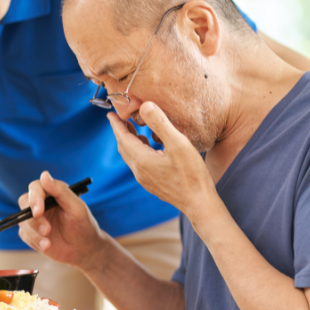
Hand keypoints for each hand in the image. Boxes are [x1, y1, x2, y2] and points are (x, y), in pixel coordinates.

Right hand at [17, 171, 106, 270]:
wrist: (84, 249)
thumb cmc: (84, 225)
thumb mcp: (77, 208)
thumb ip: (61, 191)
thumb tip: (44, 175)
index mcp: (52, 192)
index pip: (36, 188)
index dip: (35, 198)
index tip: (39, 212)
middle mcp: (41, 203)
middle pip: (24, 202)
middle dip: (33, 218)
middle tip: (47, 230)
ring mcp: (35, 218)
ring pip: (22, 220)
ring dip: (34, 233)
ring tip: (48, 243)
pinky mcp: (31, 233)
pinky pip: (24, 235)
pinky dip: (34, 241)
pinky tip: (47, 246)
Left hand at [106, 102, 217, 222]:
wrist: (200, 204)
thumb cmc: (192, 175)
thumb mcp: (178, 144)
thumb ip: (160, 123)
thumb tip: (145, 105)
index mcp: (142, 160)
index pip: (122, 138)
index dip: (116, 125)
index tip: (110, 114)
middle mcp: (139, 171)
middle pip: (124, 148)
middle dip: (121, 132)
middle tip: (121, 119)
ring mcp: (145, 180)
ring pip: (131, 157)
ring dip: (130, 142)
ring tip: (134, 130)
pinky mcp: (153, 184)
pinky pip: (139, 164)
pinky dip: (139, 152)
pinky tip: (150, 147)